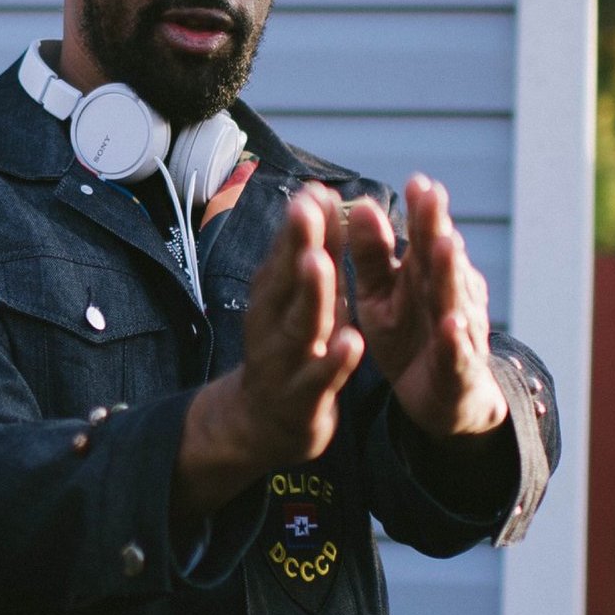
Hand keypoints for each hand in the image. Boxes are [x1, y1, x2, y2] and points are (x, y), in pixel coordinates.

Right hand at [176, 184, 364, 515]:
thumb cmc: (291, 347)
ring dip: (310, 293)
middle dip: (295, 245)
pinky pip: (320, 378)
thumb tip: (319, 191)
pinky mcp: (303, 398)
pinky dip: (334, 361)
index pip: (285, 254)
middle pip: (284, 282)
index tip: (311, 191)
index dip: (298, 224)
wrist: (263, 423)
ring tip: (321, 262)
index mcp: (274, 296)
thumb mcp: (301, 297)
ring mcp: (285, 362)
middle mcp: (272, 324)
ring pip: (299, 325)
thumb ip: (315, 249)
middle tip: (306, 211)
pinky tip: (352, 342)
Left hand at [346, 175, 508, 441]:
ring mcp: (458, 332)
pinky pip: (455, 354)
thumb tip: (362, 206)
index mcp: (424, 275)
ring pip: (455, 299)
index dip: (422, 211)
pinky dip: (454, 340)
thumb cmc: (410, 335)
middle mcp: (447, 296)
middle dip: (436, 227)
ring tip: (443, 244)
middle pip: (441, 258)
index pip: (424, 236)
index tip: (416, 180)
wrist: (442, 398)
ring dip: (449, 273)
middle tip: (431, 195)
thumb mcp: (382, 294)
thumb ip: (374, 256)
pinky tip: (450, 324)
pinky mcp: (457, 370)